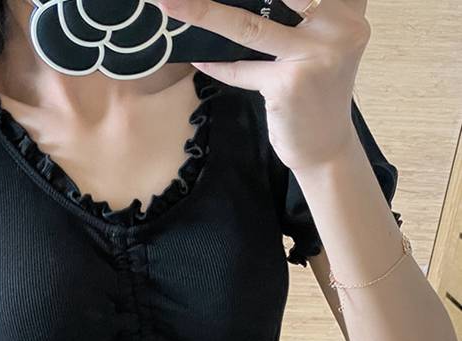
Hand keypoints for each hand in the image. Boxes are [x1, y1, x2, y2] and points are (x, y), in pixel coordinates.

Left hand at [156, 0, 371, 171]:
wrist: (326, 146)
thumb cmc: (317, 92)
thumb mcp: (320, 44)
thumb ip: (299, 15)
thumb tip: (240, 0)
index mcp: (348, 11)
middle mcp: (337, 27)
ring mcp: (314, 55)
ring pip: (248, 26)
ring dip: (203, 13)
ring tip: (172, 4)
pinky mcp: (288, 83)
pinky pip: (240, 68)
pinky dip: (218, 65)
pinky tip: (200, 57)